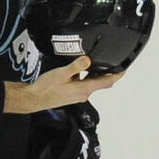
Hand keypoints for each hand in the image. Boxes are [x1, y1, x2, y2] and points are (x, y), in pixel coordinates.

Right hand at [4, 58, 122, 113]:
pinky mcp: (72, 94)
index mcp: (83, 89)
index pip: (106, 82)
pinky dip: (87, 76)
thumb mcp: (61, 73)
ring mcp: (78, 95)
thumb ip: (75, 66)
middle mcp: (83, 94)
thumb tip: (88, 59)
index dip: (117, 75)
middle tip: (114, 62)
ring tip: (99, 62)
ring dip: (97, 74)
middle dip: (109, 73)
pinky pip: (84, 84)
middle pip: (101, 82)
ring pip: (92, 83)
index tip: (124, 69)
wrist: (34, 99)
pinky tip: (80, 69)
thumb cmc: (45, 89)